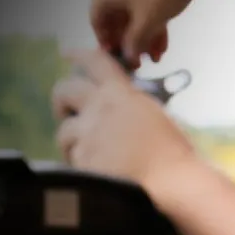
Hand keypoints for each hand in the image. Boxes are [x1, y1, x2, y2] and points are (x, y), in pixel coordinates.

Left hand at [49, 46, 199, 189]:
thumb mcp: (153, 114)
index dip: (78, 54)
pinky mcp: (82, 161)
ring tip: (88, 154)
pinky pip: (72, 159)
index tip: (67, 52)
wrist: (170, 181)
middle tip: (67, 113)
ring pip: (63, 131)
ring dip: (72, 141)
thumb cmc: (173, 151)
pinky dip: (80, 165)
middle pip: (63, 90)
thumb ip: (130, 104)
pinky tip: (96, 172)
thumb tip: (119, 106)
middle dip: (61, 101)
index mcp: (121, 93)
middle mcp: (99, 108)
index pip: (95, 62)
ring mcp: (87, 135)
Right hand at [90, 0, 208, 64]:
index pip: (97, 20)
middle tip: (141, 58)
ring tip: (157, 52)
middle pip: (117, 15)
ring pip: (134, 7)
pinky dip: (152, 15)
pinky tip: (164, 34)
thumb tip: (130, 55)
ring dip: (144, 32)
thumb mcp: (148, 22)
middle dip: (131, 40)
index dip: (107, 42)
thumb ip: (135, 43)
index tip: (119, 56)